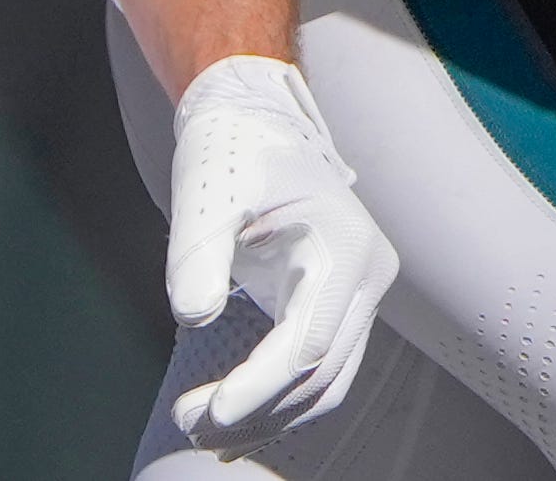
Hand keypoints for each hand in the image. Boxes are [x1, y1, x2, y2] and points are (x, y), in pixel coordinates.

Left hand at [164, 56, 399, 443]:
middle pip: (321, 371)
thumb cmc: (234, 157)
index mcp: (344, 245)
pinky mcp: (340, 305)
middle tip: (188, 420)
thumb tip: (195, 314)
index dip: (259, 386)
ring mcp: (359, 292)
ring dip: (269, 414)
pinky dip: (281, 399)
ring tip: (201, 425)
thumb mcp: (208, 199)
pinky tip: (233, 416)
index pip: (308, 342)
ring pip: (326, 381)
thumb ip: (198, 256)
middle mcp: (367, 274)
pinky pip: (321, 369)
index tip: (208, 411)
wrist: (258, 130)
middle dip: (256, 409)